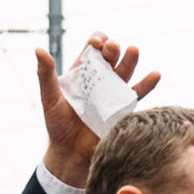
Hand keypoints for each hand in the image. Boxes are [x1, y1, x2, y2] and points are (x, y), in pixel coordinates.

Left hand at [37, 34, 161, 186]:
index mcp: (82, 72)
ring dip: (130, 60)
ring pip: (125, 71)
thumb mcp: (49, 98)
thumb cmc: (57, 126)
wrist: (71, 153)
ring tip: (134, 50)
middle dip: (113, 48)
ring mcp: (112, 93)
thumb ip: (45, 74)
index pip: (93, 48)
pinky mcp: (123, 108)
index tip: (96, 44)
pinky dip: (147, 84)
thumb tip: (39, 49)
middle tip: (112, 48)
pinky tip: (155, 74)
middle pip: (111, 56)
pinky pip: (138, 94)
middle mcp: (99, 79)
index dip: (97, 40)